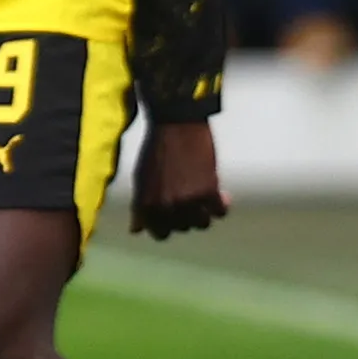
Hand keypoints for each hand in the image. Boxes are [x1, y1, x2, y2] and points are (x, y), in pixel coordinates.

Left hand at [130, 117, 227, 239]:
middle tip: (188, 197)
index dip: (168, 225)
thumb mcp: (141, 178)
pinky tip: (219, 192)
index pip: (159, 233)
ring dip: (204, 212)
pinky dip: (221, 204)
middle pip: (182, 228)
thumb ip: (139, 206)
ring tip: (202, 195)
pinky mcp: (209, 192)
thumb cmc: (156, 149)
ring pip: (202, 224)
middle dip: (186, 215)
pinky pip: (220, 212)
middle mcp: (165, 207)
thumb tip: (136, 231)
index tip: (174, 214)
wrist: (176, 124)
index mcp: (146, 205)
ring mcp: (188, 202)